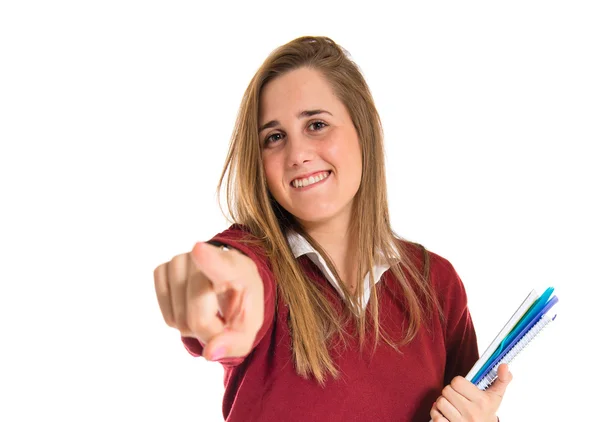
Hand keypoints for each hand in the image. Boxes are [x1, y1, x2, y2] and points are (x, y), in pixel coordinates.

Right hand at [153, 242, 263, 360]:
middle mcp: (205, 257)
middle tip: (222, 320)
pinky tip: (190, 308)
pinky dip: (177, 321)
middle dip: (209, 331)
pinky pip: (167, 315)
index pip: (219, 264)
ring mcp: (180, 261)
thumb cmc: (242, 305)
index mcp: (236, 268)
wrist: (232, 285)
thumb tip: (210, 352)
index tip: (198, 249)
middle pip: (198, 317)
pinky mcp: (162, 269)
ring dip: (192, 327)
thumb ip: (235, 343)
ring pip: (179, 319)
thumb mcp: (249, 328)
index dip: (208, 259)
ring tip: (207, 311)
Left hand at [430, 364, 512, 421]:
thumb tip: (504, 365)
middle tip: (456, 396)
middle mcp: (472, 413)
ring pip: (440, 402)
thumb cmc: (487, 410)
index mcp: (482, 401)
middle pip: (446, 390)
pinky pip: (435, 417)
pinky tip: (444, 413)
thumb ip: (502, 379)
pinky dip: (436, 413)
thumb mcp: (497, 395)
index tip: (462, 387)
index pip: (457, 382)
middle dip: (449, 392)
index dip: (457, 382)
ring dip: (442, 402)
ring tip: (451, 404)